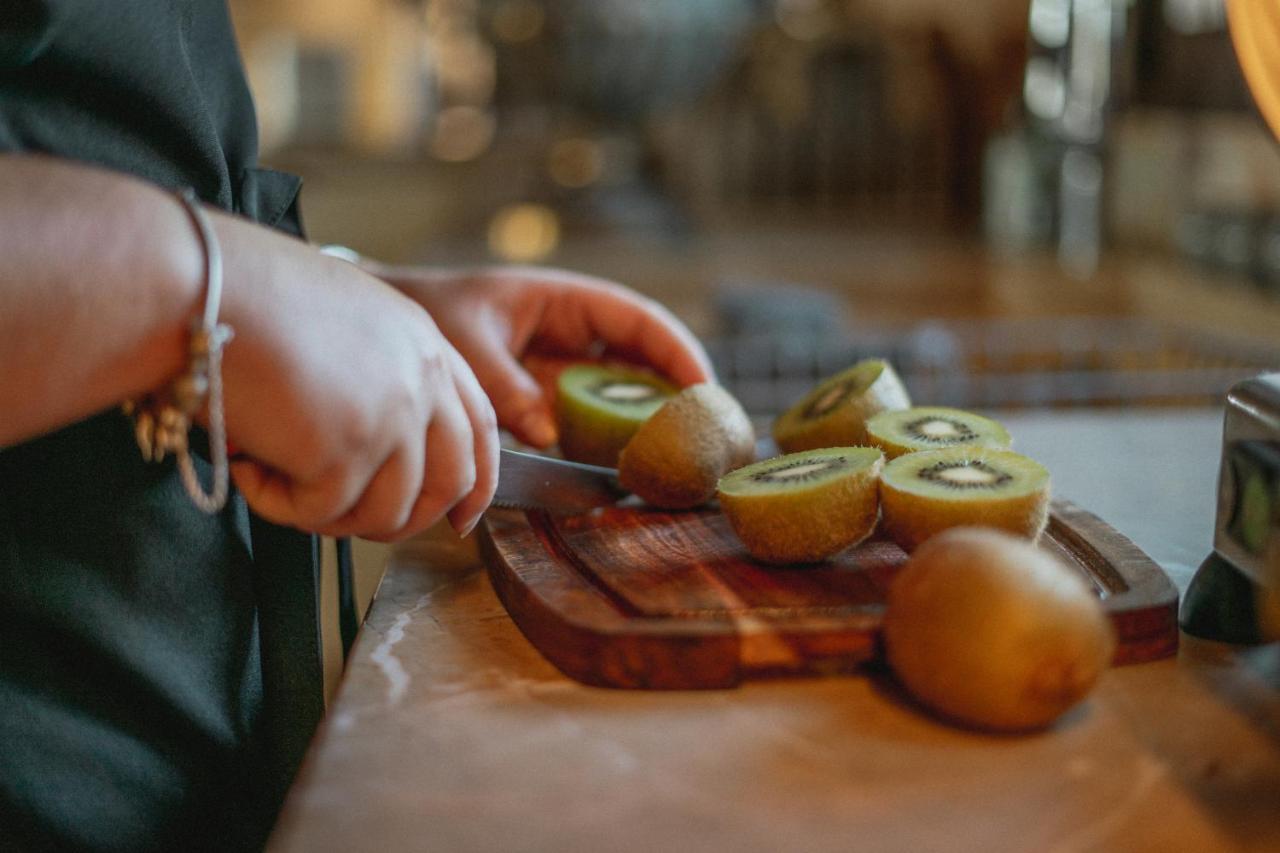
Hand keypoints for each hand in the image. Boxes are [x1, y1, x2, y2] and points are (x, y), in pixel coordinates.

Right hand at [213, 218, 497, 539]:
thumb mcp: (342, 320)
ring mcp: (391, 418)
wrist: (196, 285)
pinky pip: (321, 514)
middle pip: (449, 483)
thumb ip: (378, 375)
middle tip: (346, 520)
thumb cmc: (242, 294)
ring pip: (385, 513)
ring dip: (328, 512)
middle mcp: (420, 379)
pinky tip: (246, 460)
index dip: (476, 481)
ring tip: (273, 473)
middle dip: (404, 520)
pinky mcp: (346, 453)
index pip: (478, 426)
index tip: (461, 517)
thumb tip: (376, 448)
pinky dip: (277, 503)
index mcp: (424, 343)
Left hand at [376, 265, 714, 447]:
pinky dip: (604, 442)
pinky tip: (624, 469)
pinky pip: (585, 420)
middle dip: (675, 394)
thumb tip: (548, 432)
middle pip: (640, 361)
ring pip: (618, 395)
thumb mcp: (466, 346)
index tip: (703, 387)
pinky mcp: (543, 400)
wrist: (387, 322)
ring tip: (677, 459)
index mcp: (561, 300)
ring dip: (646, 423)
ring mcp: (559, 368)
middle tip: (705, 438)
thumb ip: (506, 387)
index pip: (636, 320)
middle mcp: (570, 334)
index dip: (676, 351)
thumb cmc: (427, 315)